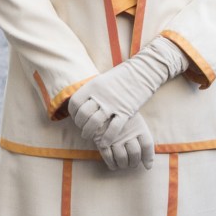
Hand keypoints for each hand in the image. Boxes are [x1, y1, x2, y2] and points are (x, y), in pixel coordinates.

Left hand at [68, 38, 187, 147]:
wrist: (142, 72)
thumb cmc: (121, 77)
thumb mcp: (101, 80)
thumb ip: (91, 92)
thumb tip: (82, 104)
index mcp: (92, 86)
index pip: (75, 103)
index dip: (74, 114)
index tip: (77, 119)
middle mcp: (100, 95)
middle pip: (83, 115)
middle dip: (81, 126)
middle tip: (84, 131)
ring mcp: (113, 104)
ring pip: (95, 123)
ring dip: (90, 133)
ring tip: (90, 138)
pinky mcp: (125, 111)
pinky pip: (113, 128)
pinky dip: (107, 138)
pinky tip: (104, 143)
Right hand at [97, 112, 154, 170]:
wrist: (102, 109)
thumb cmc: (121, 117)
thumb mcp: (135, 121)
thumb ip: (143, 138)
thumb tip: (149, 165)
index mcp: (138, 126)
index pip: (147, 145)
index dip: (148, 158)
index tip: (147, 166)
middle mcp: (128, 132)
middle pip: (135, 153)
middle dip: (134, 162)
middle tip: (132, 164)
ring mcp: (115, 137)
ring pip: (122, 158)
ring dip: (123, 165)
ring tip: (123, 165)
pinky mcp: (101, 140)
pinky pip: (108, 157)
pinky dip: (112, 164)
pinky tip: (113, 165)